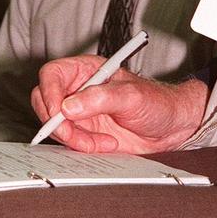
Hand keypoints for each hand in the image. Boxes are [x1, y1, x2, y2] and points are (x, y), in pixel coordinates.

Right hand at [32, 55, 207, 154]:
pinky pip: (68, 142)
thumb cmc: (156, 102)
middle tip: (75, 135)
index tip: (59, 114)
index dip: (49, 93)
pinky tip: (104, 145)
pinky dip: (81, 148)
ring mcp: (80, 112)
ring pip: (55, 126)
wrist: (171, 127)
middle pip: (45, 101)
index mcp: (87, 70)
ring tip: (101, 141)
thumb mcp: (132, 96)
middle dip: (57, 123)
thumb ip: (100, 98)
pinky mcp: (84, 132)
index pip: (52, 74)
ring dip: (73, 138)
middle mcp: (79, 89)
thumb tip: (69, 106)